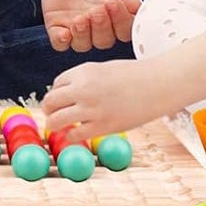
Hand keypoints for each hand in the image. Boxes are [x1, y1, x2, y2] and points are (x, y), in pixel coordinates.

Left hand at [41, 0, 144, 51]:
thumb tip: (136, 8)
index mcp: (120, 16)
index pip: (124, 30)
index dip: (120, 21)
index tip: (113, 1)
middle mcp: (101, 25)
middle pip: (104, 40)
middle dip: (101, 27)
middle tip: (97, 9)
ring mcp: (79, 25)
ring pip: (83, 44)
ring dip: (83, 35)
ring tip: (82, 18)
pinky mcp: (58, 22)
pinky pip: (59, 43)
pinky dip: (61, 42)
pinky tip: (64, 33)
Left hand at [41, 58, 176, 138]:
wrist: (156, 85)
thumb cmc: (132, 76)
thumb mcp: (102, 70)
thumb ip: (84, 80)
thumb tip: (67, 93)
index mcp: (82, 72)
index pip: (56, 84)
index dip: (57, 93)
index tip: (61, 99)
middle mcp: (82, 89)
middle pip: (50, 102)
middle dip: (48, 109)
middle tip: (51, 114)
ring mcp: (91, 109)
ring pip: (56, 120)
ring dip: (53, 124)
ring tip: (57, 126)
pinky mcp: (102, 126)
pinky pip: (75, 134)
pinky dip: (71, 136)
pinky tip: (74, 133)